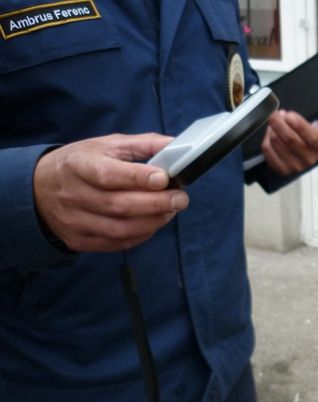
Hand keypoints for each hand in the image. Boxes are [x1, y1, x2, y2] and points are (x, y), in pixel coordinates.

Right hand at [33, 133, 188, 252]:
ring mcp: (74, 221)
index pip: (108, 175)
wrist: (39, 188)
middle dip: (156, 204)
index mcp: (78, 165)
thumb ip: (142, 145)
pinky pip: (116, 243)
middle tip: (181, 199)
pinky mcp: (79, 240)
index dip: (138, 178)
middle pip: (118, 205)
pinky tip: (153, 223)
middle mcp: (73, 195)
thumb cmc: (81, 164)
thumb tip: (176, 145)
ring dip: (152, 222)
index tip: (164, 178)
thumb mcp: (106, 145)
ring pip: (120, 229)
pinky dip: (141, 235)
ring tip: (170, 211)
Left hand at [261, 95, 317, 175]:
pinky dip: (266, 141)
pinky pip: (268, 153)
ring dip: (272, 130)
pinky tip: (270, 134)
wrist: (309, 152)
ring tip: (275, 122)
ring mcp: (295, 167)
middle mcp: (310, 159)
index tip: (289, 114)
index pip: (311, 137)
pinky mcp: (282, 170)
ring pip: (277, 145)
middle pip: (290, 140)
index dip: (299, 126)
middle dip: (279, 124)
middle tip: (275, 113)